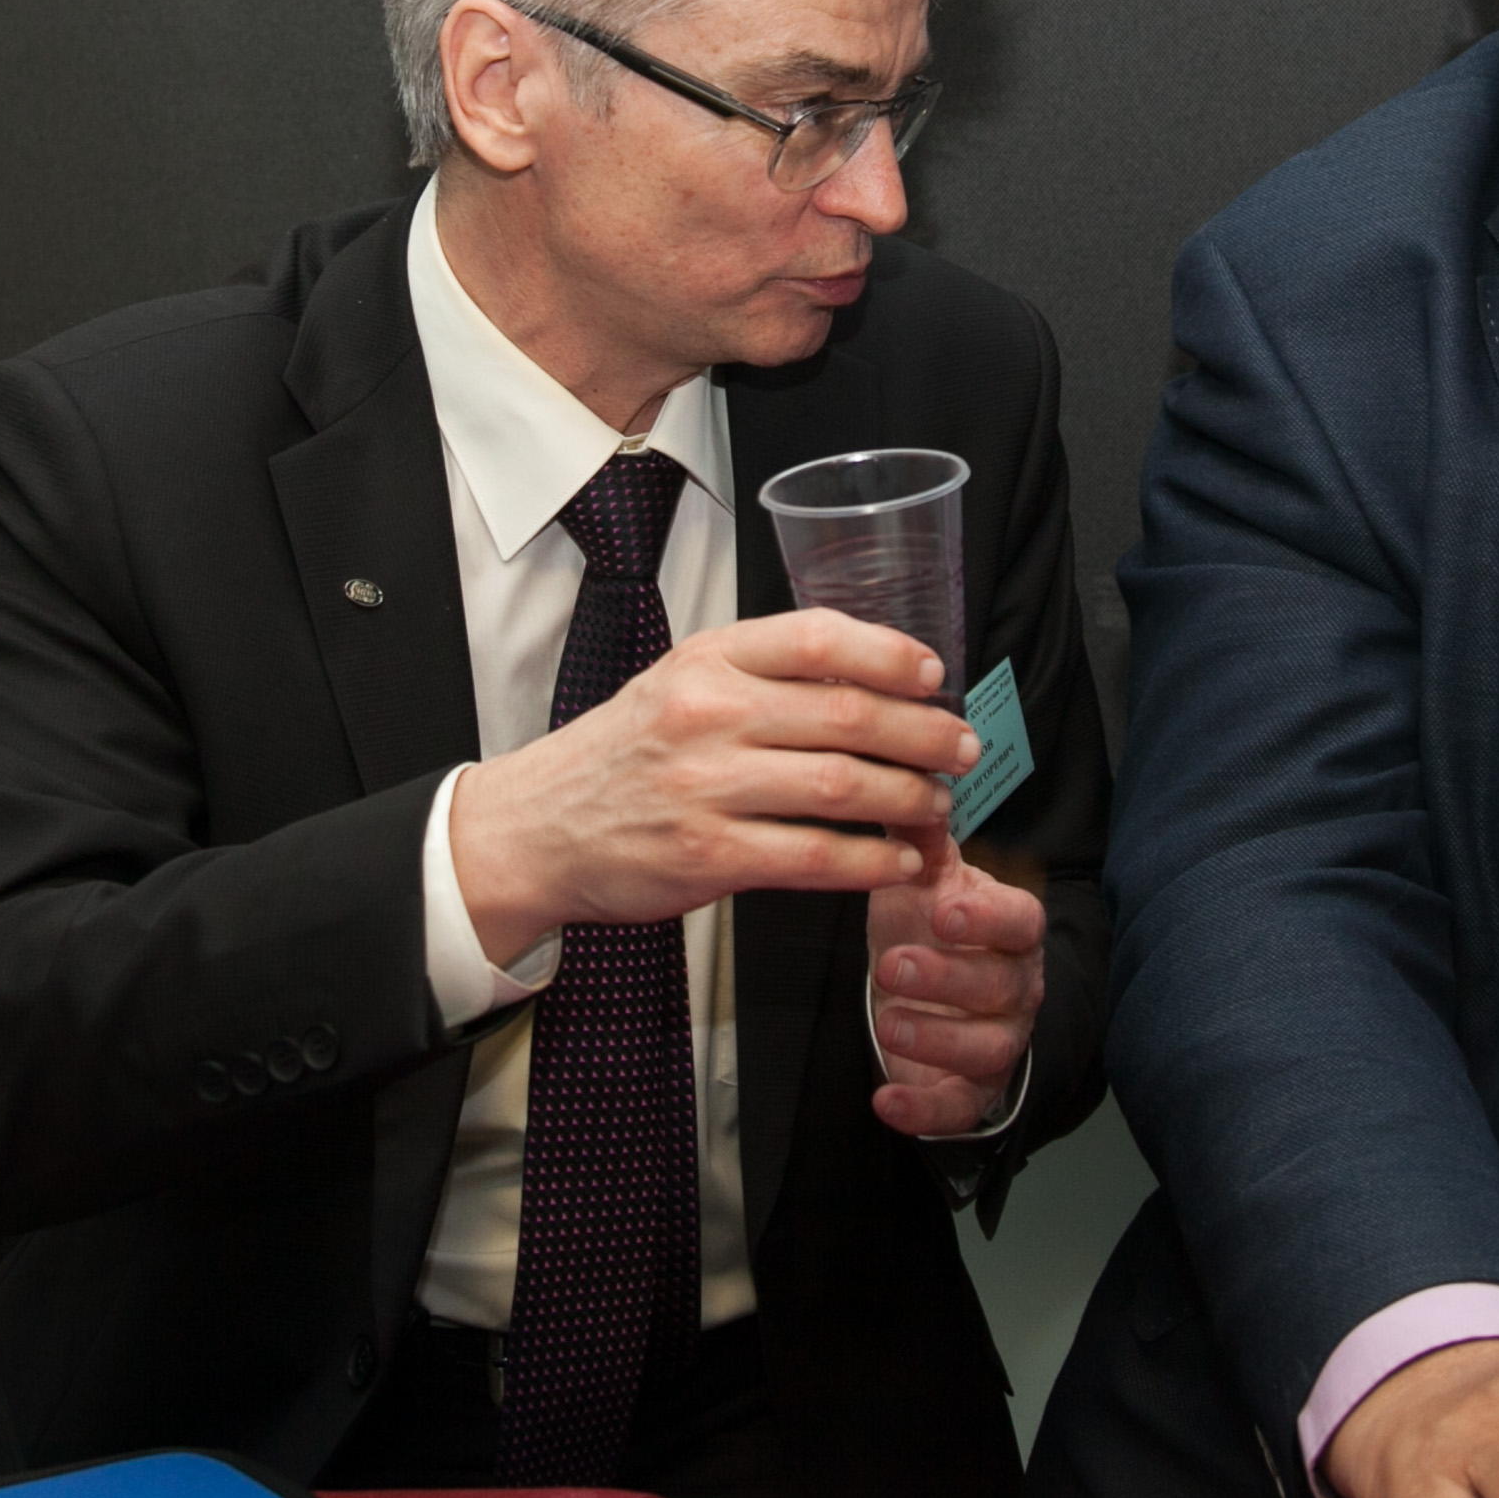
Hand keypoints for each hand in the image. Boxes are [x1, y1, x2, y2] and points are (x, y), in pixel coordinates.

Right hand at [450, 610, 977, 964]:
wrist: (536, 827)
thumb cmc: (625, 753)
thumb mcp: (681, 681)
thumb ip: (764, 672)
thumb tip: (873, 674)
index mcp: (708, 658)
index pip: (819, 636)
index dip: (892, 654)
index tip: (934, 675)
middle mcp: (709, 713)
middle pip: (849, 714)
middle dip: (925, 734)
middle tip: (962, 750)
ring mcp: (707, 786)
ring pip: (843, 786)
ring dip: (910, 798)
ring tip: (937, 805)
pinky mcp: (708, 855)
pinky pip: (815, 856)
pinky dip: (872, 860)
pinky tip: (900, 861)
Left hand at [864, 831, 1046, 1135]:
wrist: (941, 1004)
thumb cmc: (935, 933)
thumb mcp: (926, 882)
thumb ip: (918, 837)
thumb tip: (906, 769)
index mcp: (1008, 931)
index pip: (1019, 921)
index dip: (988, 918)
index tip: (946, 908)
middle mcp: (1015, 987)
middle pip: (1000, 987)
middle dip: (948, 978)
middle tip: (891, 964)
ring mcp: (998, 1041)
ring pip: (987, 1048)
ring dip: (938, 1038)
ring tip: (886, 1021)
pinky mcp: (971, 1092)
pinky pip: (959, 1108)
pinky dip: (924, 1111)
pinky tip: (885, 1103)